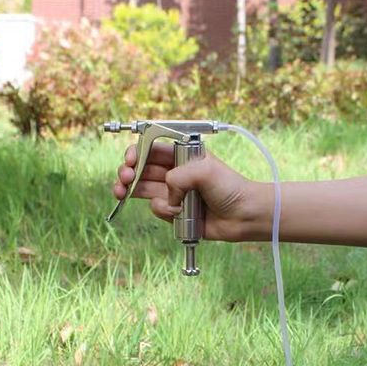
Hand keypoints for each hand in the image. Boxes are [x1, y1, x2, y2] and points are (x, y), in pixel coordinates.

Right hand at [113, 142, 269, 241]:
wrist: (243, 216)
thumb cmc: (230, 188)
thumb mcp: (204, 170)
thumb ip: (178, 176)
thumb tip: (166, 193)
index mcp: (181, 155)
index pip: (151, 149)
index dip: (136, 153)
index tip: (130, 161)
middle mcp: (175, 172)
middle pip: (141, 169)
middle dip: (127, 172)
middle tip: (123, 178)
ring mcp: (174, 193)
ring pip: (143, 189)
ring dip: (132, 190)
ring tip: (122, 193)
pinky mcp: (175, 212)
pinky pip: (158, 209)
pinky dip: (162, 211)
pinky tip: (175, 212)